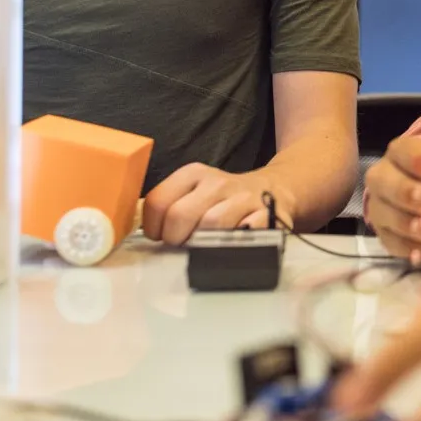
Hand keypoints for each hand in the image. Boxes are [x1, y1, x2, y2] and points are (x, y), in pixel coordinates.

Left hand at [141, 164, 289, 244]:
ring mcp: (243, 197)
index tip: (161, 236)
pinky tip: (231, 244)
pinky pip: (242, 234)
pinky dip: (233, 244)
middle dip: (176, 239)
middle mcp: (217, 182)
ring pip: (211, 225)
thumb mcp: (195, 190)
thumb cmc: (224, 199)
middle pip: (179, 216)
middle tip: (183, 244)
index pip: (157, 202)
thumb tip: (145, 234)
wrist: (274, 187)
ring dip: (203, 244)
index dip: (154, 228)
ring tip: (205, 246)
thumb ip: (170, 206)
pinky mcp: (266, 214)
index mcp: (194, 173)